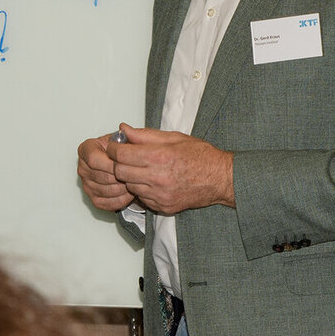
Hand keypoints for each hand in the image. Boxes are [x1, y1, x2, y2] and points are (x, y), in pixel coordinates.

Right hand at [77, 129, 136, 212]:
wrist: (126, 164)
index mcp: (87, 149)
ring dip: (122, 188)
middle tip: (133, 174)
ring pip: (105, 190)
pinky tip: (129, 192)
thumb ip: (128, 133)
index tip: (123, 164)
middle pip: (100, 177)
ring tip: (133, 182)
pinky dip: (121, 199)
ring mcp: (87, 184)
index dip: (110, 163)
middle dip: (120, 177)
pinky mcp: (94, 198)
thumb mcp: (128, 138)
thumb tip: (124, 128)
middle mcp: (83, 167)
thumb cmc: (125, 150)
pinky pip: (107, 203)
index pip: (93, 159)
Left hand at [111, 124, 234, 214]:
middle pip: (120, 172)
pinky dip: (142, 190)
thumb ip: (145, 135)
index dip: (114, 149)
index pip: (121, 154)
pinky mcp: (163, 206)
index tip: (116, 146)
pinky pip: (141, 198)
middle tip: (125, 158)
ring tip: (142, 169)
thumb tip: (124, 129)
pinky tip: (152, 182)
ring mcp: (159, 195)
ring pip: (129, 186)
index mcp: (159, 156)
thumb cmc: (200, 155)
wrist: (220, 179)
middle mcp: (157, 177)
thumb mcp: (173, 138)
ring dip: (130, 177)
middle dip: (118, 164)